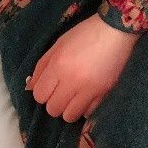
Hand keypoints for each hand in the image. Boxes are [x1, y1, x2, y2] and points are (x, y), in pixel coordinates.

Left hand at [25, 12, 139, 122]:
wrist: (116, 30)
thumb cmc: (85, 33)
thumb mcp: (59, 43)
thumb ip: (42, 66)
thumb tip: (30, 88)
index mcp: (58, 65)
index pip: (39, 95)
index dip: (42, 91)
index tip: (50, 85)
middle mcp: (72, 81)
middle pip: (53, 109)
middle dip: (54, 101)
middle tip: (62, 89)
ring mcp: (90, 90)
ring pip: (69, 116)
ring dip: (69, 108)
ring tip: (74, 95)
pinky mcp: (104, 94)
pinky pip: (88, 113)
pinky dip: (85, 107)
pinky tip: (88, 94)